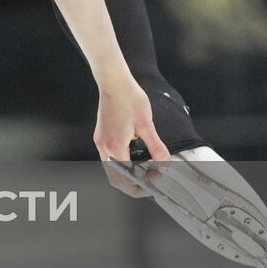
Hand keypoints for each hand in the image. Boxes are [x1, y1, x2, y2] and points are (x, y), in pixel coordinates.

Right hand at [95, 77, 169, 198]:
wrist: (113, 82)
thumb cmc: (128, 98)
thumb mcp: (146, 124)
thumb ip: (156, 147)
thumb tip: (166, 162)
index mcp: (115, 146)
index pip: (127, 176)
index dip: (142, 183)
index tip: (154, 182)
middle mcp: (104, 146)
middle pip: (115, 178)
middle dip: (132, 185)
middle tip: (148, 184)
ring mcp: (101, 141)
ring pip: (111, 169)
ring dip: (126, 175)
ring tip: (143, 172)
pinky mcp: (101, 135)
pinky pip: (109, 157)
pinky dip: (121, 164)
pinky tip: (133, 158)